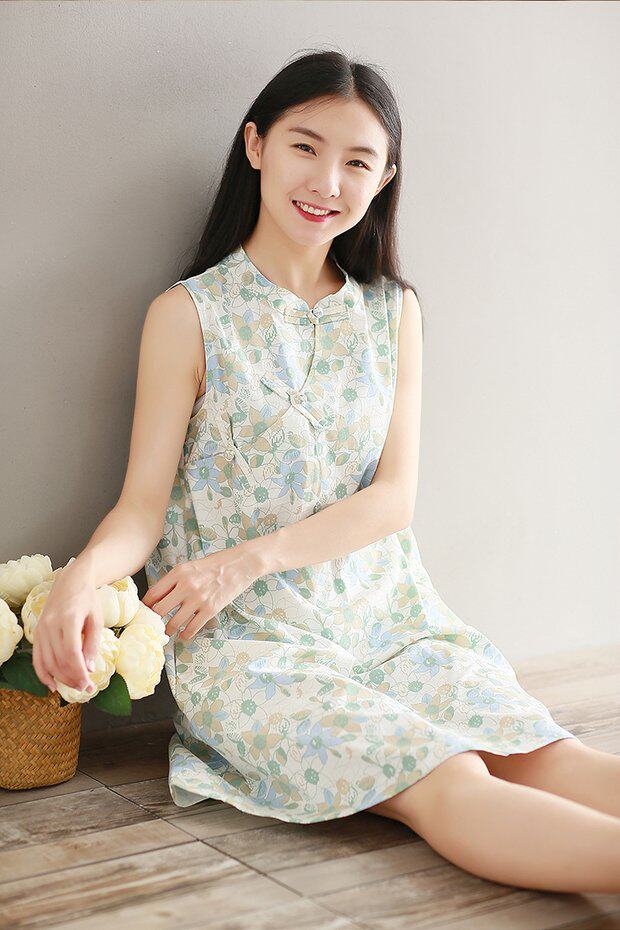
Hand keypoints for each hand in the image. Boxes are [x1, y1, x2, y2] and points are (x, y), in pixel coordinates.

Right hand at [32, 564, 101, 692]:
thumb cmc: (87, 599)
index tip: (89, 684)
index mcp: (69, 619)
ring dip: (60, 678)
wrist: (70, 582)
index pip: (71, 653)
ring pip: (47, 662)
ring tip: (74, 686)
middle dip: (72, 678)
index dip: (79, 672)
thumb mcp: (96, 619)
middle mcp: (51, 624)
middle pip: (59, 660)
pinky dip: (43, 673)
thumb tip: (89, 668)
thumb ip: (92, 644)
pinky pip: (37, 658)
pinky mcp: (37, 633)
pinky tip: (52, 684)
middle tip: (85, 688)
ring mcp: (41, 629)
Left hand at [142, 543, 263, 641]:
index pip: (153, 593)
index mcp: (178, 572)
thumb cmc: (216, 563)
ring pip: (174, 623)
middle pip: (159, 610)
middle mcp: (186, 586)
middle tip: (153, 624)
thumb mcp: (191, 566)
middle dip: (154, 620)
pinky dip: (185, 634)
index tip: (144, 611)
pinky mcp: (210, 609)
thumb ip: (175, 579)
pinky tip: (184, 635)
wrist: (241, 564)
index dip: (146, 606)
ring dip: (168, 630)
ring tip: (167, 632)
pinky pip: (192, 628)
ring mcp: (198, 599)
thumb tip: (160, 596)